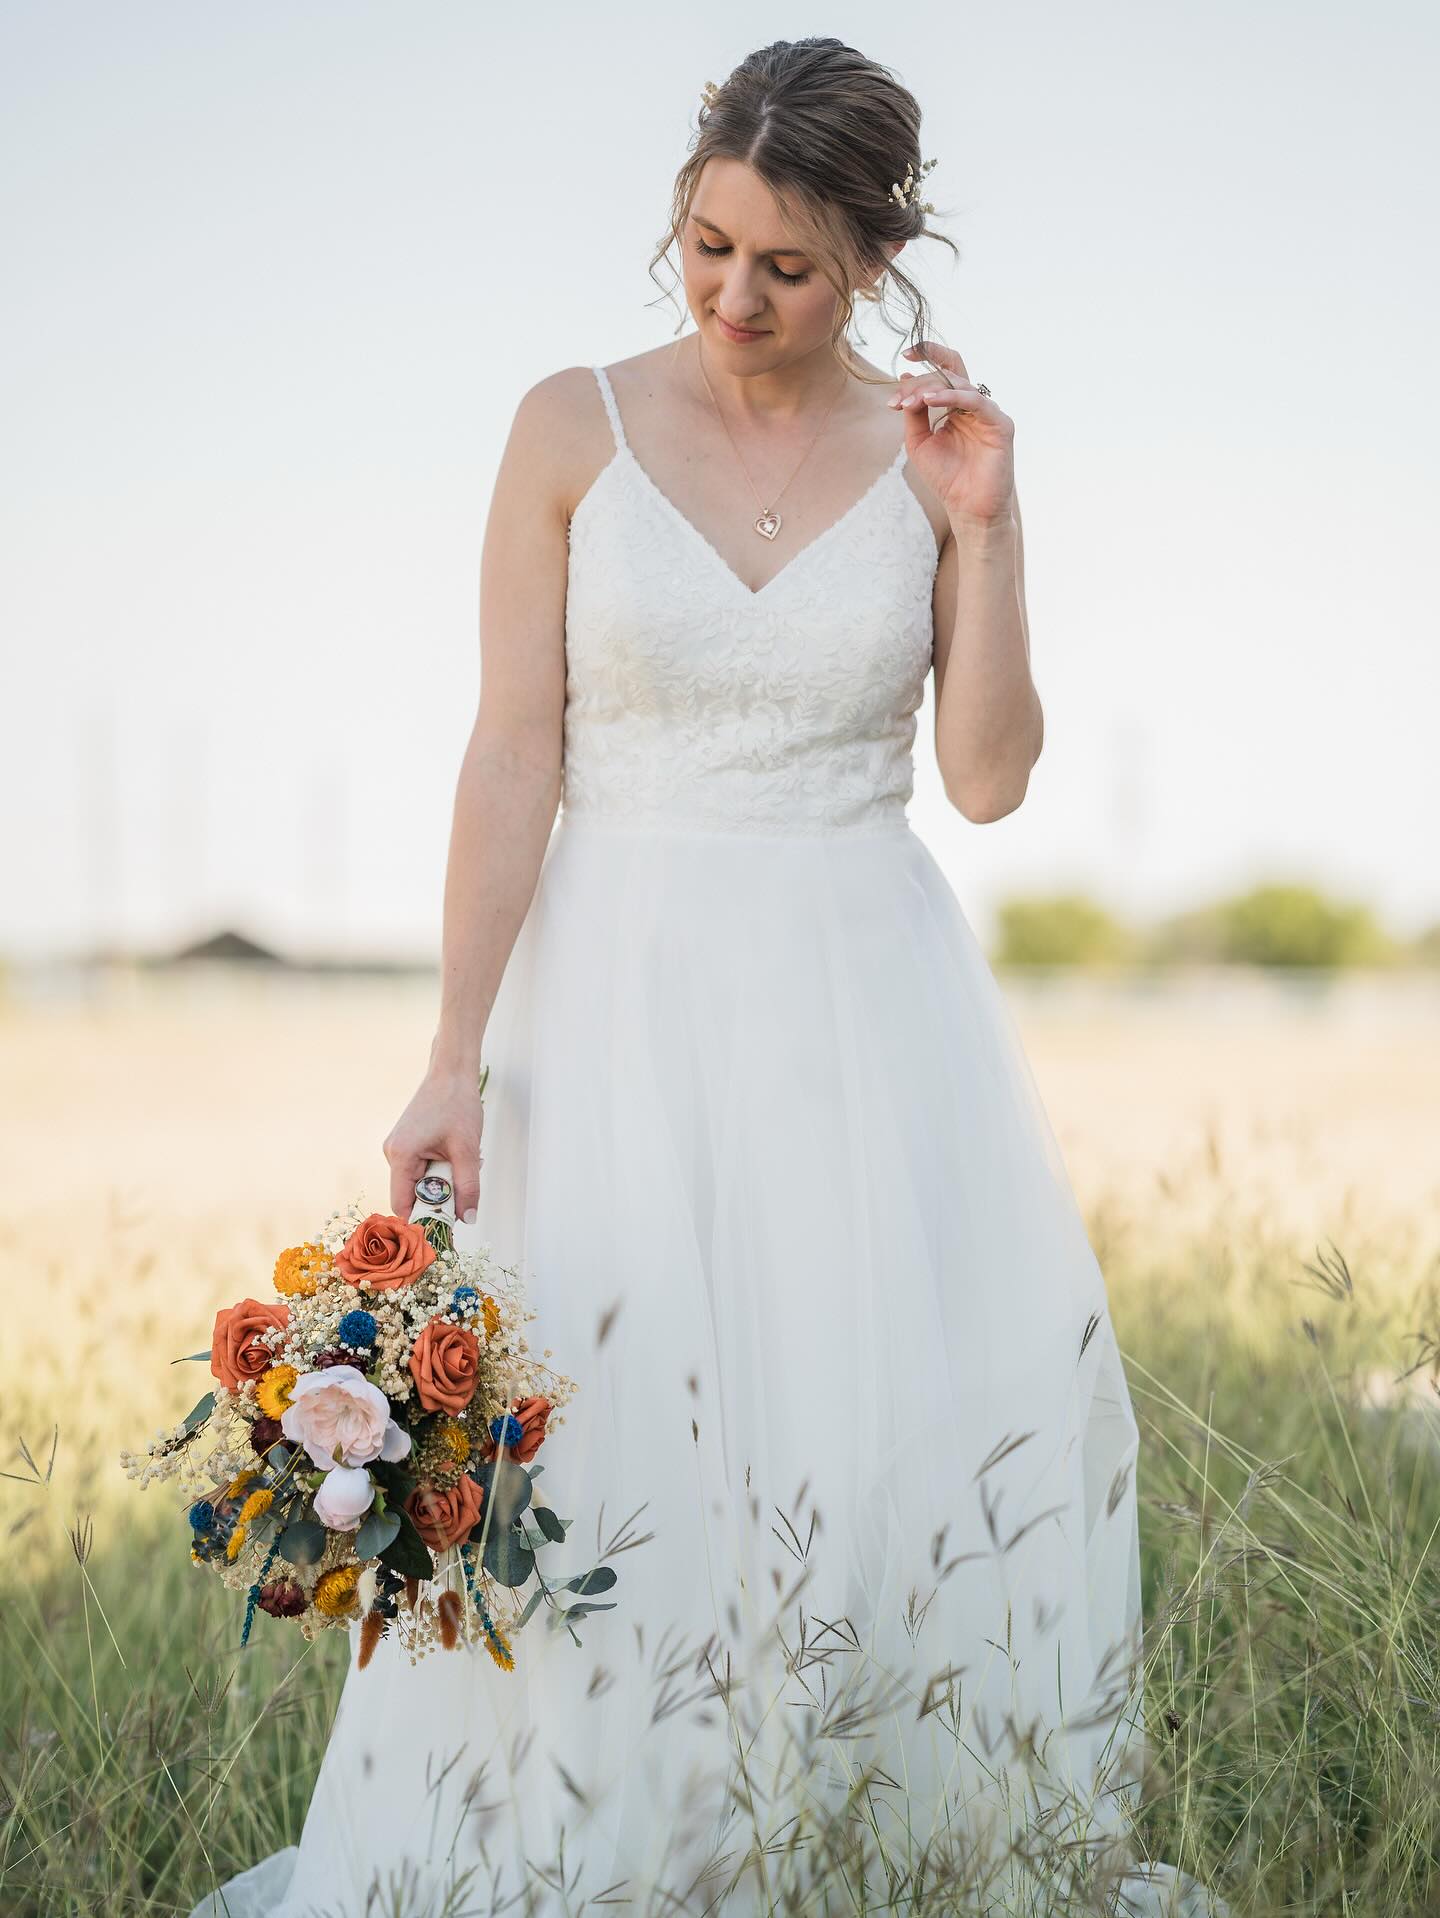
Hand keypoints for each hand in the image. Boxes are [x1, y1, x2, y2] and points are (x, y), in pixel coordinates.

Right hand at [382, 1066, 484, 1221]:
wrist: (452, 1073)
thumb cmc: (457, 1104)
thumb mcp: (467, 1150)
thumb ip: (468, 1187)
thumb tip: (468, 1220)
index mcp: (401, 1155)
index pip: (402, 1204)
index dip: (421, 1220)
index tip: (443, 1231)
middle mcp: (393, 1153)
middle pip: (412, 1195)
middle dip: (440, 1198)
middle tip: (465, 1188)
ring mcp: (398, 1148)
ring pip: (420, 1182)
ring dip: (444, 1181)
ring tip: (465, 1162)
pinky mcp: (407, 1144)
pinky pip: (422, 1169)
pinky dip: (441, 1169)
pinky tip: (457, 1155)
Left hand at [890, 339, 1014, 527]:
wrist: (967, 510)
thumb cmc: (946, 478)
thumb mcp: (919, 441)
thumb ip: (913, 412)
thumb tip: (904, 379)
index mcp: (957, 407)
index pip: (945, 371)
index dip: (928, 357)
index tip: (905, 356)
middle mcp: (974, 406)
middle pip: (950, 374)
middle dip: (920, 382)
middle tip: (898, 399)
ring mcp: (989, 414)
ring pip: (960, 384)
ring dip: (930, 389)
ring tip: (908, 402)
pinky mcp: (1000, 425)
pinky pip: (976, 401)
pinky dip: (951, 397)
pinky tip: (929, 401)